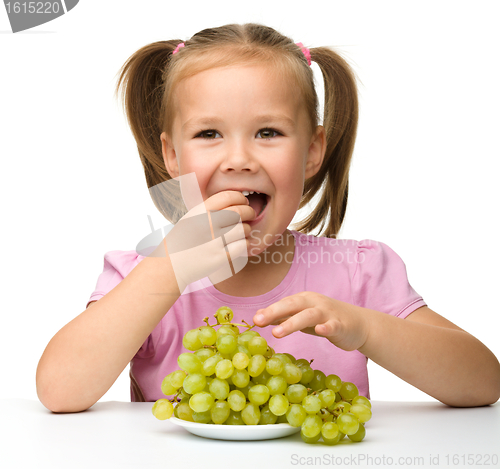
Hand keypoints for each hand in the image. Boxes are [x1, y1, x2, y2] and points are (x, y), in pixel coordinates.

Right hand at [153, 190, 255, 291]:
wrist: (170, 266)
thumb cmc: (182, 241)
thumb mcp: (190, 218)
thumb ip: (208, 210)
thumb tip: (234, 203)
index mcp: (199, 212)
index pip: (227, 196)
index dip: (240, 198)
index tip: (244, 202)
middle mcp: (207, 224)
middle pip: (239, 212)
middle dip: (249, 212)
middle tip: (251, 215)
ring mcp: (214, 241)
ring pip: (243, 229)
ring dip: (247, 229)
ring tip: (243, 231)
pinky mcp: (220, 256)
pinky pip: (242, 245)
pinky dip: (245, 243)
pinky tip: (241, 243)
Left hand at [253, 292, 369, 351]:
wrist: (359, 324)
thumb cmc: (325, 320)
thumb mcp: (301, 317)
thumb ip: (282, 317)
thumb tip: (257, 317)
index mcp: (303, 300)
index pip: (283, 304)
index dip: (268, 311)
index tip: (253, 321)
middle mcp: (314, 303)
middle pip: (292, 305)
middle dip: (274, 312)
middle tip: (258, 322)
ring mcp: (328, 313)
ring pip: (309, 315)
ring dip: (292, 322)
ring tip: (277, 332)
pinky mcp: (341, 325)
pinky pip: (333, 325)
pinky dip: (326, 327)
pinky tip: (320, 330)